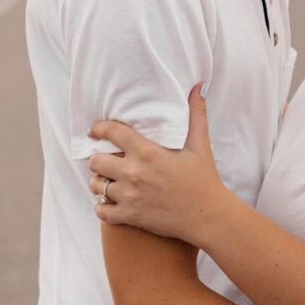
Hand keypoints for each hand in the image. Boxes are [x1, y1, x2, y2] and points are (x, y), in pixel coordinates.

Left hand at [89, 87, 226, 244]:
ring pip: (96, 186)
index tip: (95, 132)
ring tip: (108, 181)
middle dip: (98, 160)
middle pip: (95, 161)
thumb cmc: (205, 180)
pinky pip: (101, 211)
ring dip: (99, 183)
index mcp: (147, 152)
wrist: (209, 218)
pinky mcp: (130, 216)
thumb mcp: (200, 145)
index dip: (98, 129)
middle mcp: (134, 173)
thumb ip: (196, 114)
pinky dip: (102, 207)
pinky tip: (110, 203)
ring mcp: (130, 196)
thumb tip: (199, 86)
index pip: (111, 132)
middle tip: (106, 161)